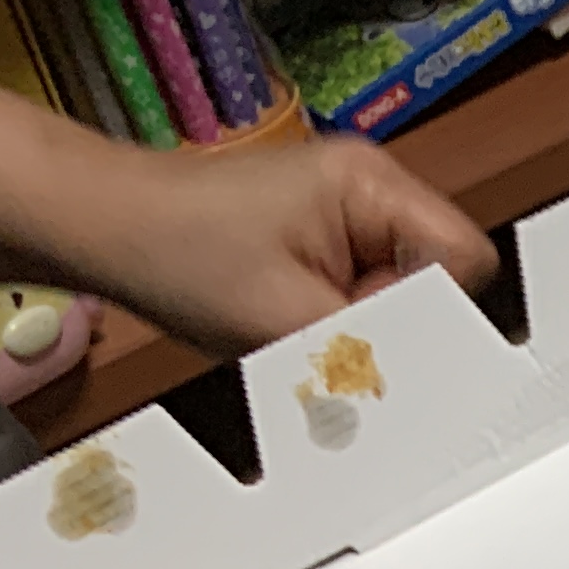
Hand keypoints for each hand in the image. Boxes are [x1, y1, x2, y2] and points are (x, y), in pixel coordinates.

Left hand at [0, 50, 497, 361]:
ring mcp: (348, 203)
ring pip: (406, 287)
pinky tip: (293, 310)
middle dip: (394, 317)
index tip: (379, 333)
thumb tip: (438, 386)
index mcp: (372, 183)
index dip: (435, 312)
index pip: (467, 260)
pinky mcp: (326, 227)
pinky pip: (370, 285)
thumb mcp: (289, 320)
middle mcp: (370, 182)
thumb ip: (375, 350)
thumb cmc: (175, 253)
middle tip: (325, 326)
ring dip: (362, 318)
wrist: (102, 226)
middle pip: (441, 275)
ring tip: (298, 316)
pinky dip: (340, 311)